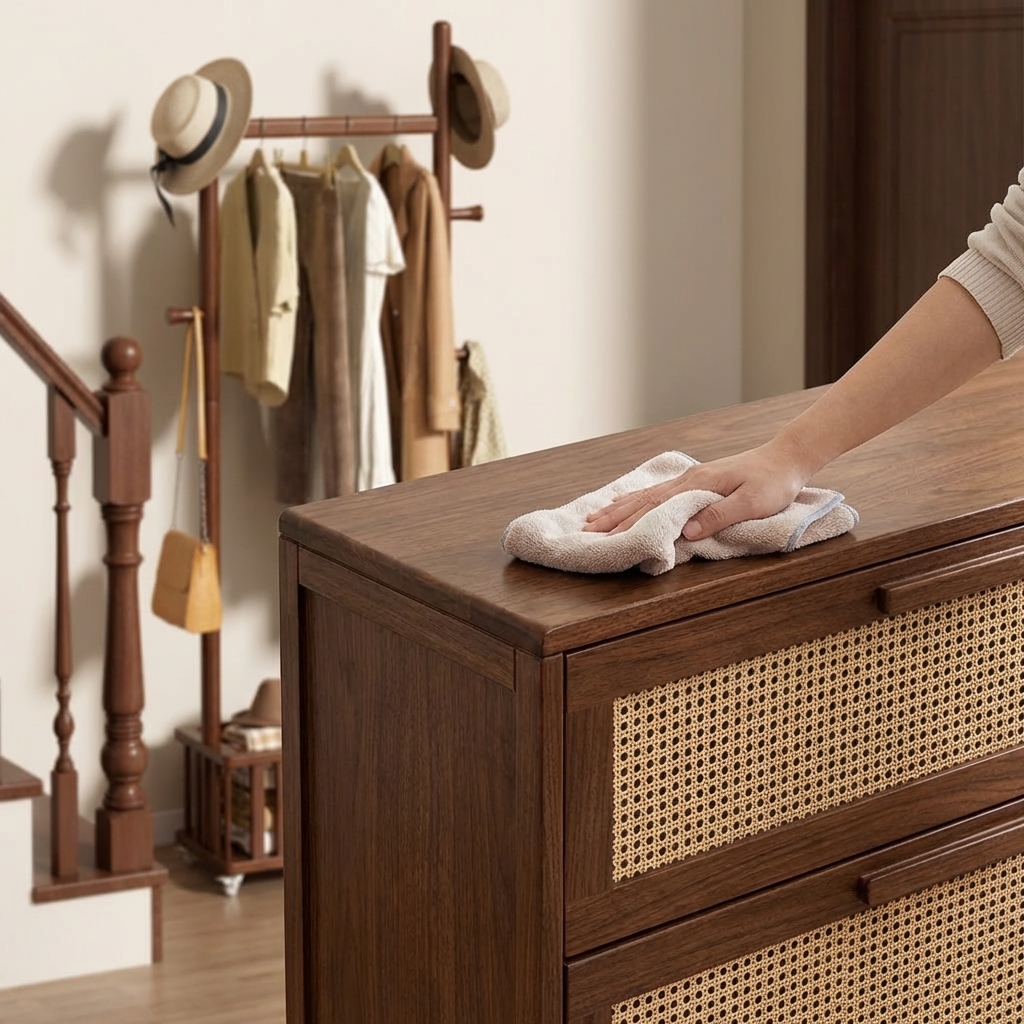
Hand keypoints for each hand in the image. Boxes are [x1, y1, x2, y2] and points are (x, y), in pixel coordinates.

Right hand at [582, 440, 812, 537]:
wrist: (786, 458)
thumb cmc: (773, 483)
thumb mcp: (752, 503)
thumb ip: (719, 516)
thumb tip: (686, 531)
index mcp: (698, 485)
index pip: (655, 507)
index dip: (629, 523)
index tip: (605, 536)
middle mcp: (688, 479)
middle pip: (643, 500)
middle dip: (614, 516)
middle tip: (587, 529)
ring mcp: (690, 478)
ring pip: (646, 494)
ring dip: (620, 507)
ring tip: (596, 517)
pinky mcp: (696, 480)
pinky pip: (658, 491)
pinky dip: (637, 498)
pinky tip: (627, 501)